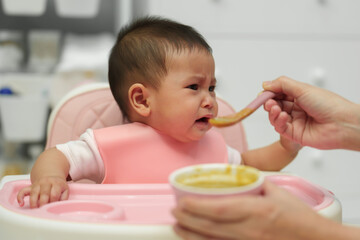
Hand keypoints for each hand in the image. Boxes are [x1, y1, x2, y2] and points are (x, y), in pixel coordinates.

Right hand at [17, 176, 68, 207]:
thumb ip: (64, 198)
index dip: (53, 202)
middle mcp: (46, 182)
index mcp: (57, 183)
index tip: (52, 208)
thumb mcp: (65, 190)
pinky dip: (20, 197)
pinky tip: (21, 204)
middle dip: (43, 203)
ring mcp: (38, 184)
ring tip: (34, 209)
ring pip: (33, 193)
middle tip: (43, 211)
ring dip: (33, 202)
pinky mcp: (30, 186)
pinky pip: (23, 191)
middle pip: (44, 193)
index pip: (54, 194)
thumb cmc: (59, 186)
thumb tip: (60, 206)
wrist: (51, 176)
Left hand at [172, 181, 334, 239]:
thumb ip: (253, 182)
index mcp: (258, 211)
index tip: (182, 201)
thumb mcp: (276, 191)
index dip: (198, 207)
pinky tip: (194, 239)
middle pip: (212, 226)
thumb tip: (234, 174)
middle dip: (189, 219)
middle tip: (173, 211)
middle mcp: (250, 231)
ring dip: (192, 234)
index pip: (221, 209)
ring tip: (177, 226)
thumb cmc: (298, 216)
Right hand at [263, 76, 359, 149]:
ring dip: (273, 112)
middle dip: (269, 103)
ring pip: (275, 117)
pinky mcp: (294, 134)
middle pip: (275, 105)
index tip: (263, 92)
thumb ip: (282, 85)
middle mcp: (297, 109)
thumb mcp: (302, 89)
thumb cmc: (329, 104)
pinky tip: (284, 117)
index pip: (278, 94)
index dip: (270, 93)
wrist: (341, 123)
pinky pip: (280, 128)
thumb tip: (265, 84)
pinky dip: (279, 122)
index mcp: (300, 97)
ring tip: (275, 109)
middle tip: (268, 102)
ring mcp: (295, 122)